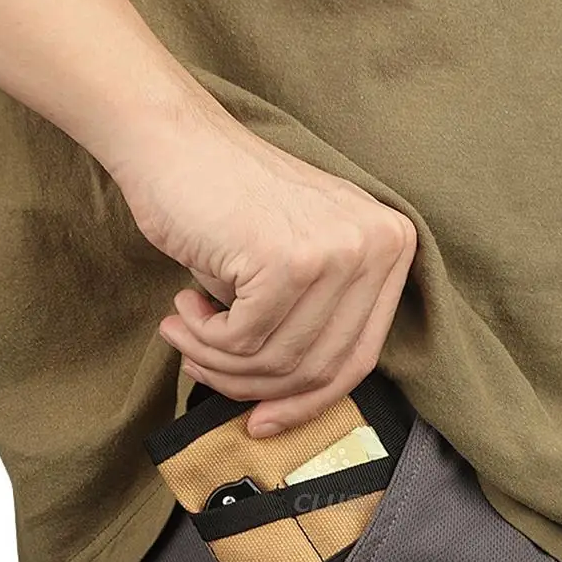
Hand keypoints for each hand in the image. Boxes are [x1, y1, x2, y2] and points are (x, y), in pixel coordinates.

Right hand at [112, 95, 417, 436]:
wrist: (171, 140)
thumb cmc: (226, 207)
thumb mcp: (297, 266)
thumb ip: (315, 327)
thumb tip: (294, 411)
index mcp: (390, 248)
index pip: (357, 358)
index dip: (307, 403)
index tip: (263, 421)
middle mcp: (376, 247)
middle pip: (320, 368)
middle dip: (254, 386)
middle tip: (202, 366)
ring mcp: (336, 252)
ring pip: (278, 361)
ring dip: (218, 362)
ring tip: (186, 333)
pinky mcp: (287, 259)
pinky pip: (243, 342)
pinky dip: (204, 339)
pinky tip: (184, 306)